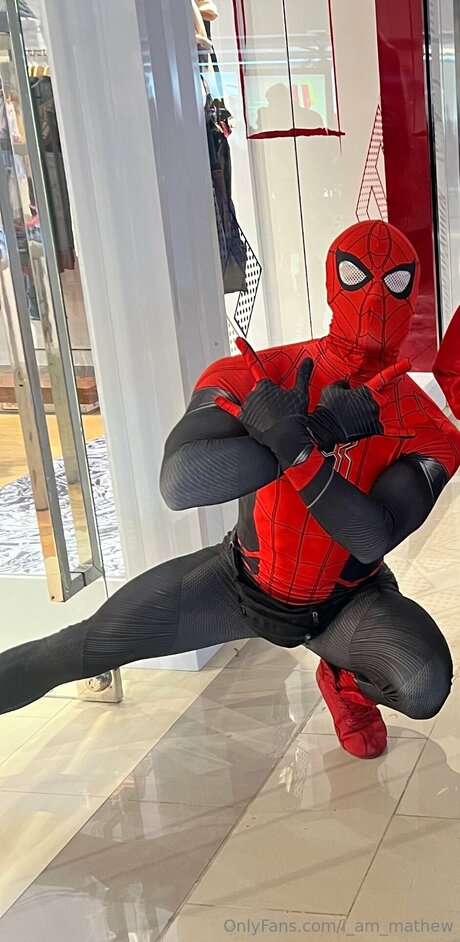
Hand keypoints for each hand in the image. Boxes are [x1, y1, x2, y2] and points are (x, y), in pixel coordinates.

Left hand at [215, 338, 313, 468]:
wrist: (288, 439)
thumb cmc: (295, 416)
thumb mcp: (301, 393)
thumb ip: (303, 374)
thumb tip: (308, 360)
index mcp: (265, 384)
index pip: (254, 363)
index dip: (246, 350)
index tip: (238, 340)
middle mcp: (253, 392)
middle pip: (257, 389)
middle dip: (268, 398)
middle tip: (280, 411)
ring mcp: (247, 406)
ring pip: (250, 400)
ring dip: (259, 406)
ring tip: (273, 418)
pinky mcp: (244, 418)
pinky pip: (232, 409)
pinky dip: (224, 404)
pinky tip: (218, 400)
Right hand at [306, 359, 414, 451]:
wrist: (323, 428)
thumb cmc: (327, 408)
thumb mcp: (333, 388)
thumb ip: (344, 383)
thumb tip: (347, 386)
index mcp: (365, 391)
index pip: (383, 377)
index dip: (396, 369)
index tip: (408, 363)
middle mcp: (373, 403)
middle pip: (381, 398)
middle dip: (370, 400)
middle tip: (353, 407)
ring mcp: (374, 417)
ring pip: (381, 410)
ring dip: (370, 411)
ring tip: (355, 416)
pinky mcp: (373, 429)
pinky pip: (391, 431)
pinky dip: (401, 432)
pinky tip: (411, 432)